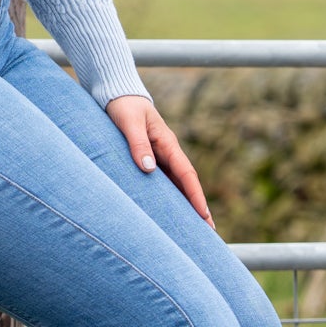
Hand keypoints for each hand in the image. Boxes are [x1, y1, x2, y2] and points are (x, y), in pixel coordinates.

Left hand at [105, 95, 213, 226]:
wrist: (116, 94)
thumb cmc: (124, 107)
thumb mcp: (129, 123)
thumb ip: (137, 144)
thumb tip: (148, 168)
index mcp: (167, 144)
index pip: (186, 173)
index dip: (195, 195)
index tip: (204, 215)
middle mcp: (167, 153)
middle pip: (186, 184)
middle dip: (198, 207)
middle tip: (209, 231)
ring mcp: (159, 157)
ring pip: (176, 185)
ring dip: (184, 206)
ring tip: (192, 230)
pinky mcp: (148, 159)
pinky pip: (162, 182)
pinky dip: (169, 198)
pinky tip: (169, 213)